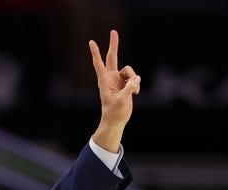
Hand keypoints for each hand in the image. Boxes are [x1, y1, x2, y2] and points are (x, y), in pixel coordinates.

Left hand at [88, 30, 139, 152]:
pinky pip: (135, 78)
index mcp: (104, 81)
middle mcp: (111, 78)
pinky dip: (137, 85)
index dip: (96, 53)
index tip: (91, 42)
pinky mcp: (126, 84)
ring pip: (130, 71)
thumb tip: (137, 79)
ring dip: (134, 79)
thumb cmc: (114, 112)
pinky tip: (135, 93)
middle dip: (114, 45)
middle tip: (114, 31)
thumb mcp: (122, 100)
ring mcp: (119, 80)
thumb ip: (130, 87)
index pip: (99, 64)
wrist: (116, 121)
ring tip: (133, 92)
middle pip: (113, 57)